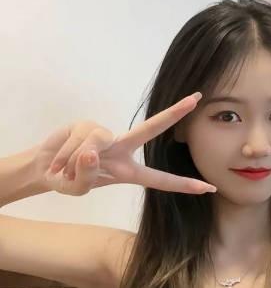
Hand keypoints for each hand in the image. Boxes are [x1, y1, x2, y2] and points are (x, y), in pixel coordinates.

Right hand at [36, 92, 215, 196]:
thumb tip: (91, 153)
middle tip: (196, 99)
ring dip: (75, 161)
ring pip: (97, 142)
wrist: (45, 167)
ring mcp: (105, 135)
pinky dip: (67, 153)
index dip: (182, 184)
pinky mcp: (87, 124)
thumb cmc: (68, 180)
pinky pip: (81, 138)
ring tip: (65, 170)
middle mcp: (121, 149)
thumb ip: (85, 177)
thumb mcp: (76, 189)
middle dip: (173, 114)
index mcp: (127, 171)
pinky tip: (60, 159)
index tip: (208, 187)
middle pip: (150, 129)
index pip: (159, 179)